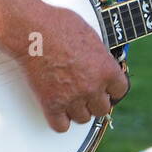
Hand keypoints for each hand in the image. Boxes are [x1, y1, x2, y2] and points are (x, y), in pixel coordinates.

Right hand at [19, 5, 127, 132]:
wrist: (32, 30)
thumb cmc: (58, 25)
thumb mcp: (90, 34)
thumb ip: (99, 55)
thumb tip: (101, 60)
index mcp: (106, 69)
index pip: (120, 90)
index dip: (112, 88)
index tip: (106, 87)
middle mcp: (92, 87)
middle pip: (102, 108)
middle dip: (94, 100)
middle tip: (85, 91)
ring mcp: (72, 98)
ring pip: (83, 118)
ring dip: (77, 110)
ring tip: (69, 98)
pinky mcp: (51, 104)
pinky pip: (61, 126)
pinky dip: (59, 120)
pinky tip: (57, 109)